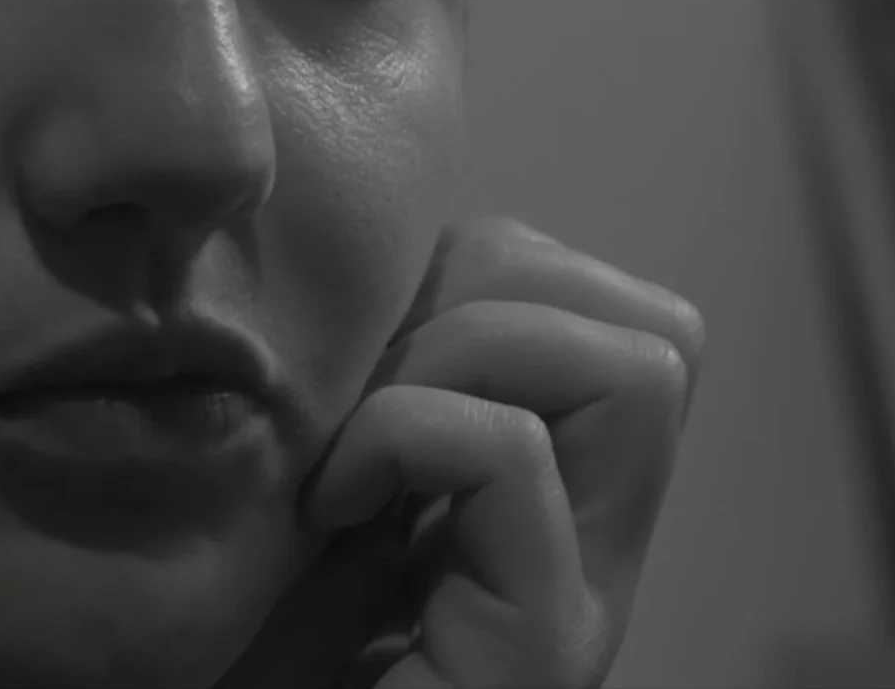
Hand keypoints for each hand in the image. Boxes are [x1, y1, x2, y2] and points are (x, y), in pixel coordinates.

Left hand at [217, 217, 704, 688]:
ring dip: (464, 357)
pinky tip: (331, 504)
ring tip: (358, 443)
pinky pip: (517, 461)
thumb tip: (367, 247)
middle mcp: (593, 557)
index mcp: (550, 503)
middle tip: (369, 385)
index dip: (490, 273)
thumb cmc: (237, 649)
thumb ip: (368, 390)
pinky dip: (411, 436)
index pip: (614, 314)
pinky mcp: (536, 665)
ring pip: (640, 368)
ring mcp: (578, 612)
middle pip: (657, 331)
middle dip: (498, 297)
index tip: (366, 347)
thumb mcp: (309, 487)